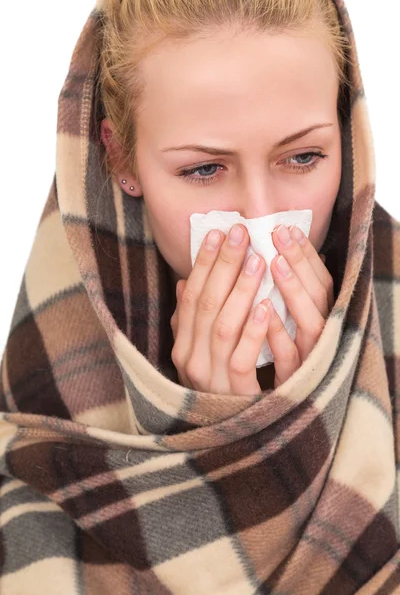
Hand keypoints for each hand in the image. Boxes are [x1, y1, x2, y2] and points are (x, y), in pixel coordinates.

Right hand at [170, 223, 271, 395]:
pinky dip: (253, 330)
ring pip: (222, 325)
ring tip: (258, 260)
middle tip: (241, 233)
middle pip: (206, 304)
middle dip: (224, 265)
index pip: (190, 296)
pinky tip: (266, 305)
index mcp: (181, 346)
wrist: (233, 438)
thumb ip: (190, 321)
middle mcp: (189, 360)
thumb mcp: (198, 353)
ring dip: (240, 290)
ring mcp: (210, 377)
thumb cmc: (220, 388)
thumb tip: (184, 282)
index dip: (203, 263)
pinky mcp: (234, 392)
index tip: (216, 232)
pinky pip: (242, 357)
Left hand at [268, 224, 333, 388]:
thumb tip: (257, 263)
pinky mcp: (297, 382)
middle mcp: (322, 336)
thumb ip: (275, 299)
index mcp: (319, 319)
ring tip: (276, 263)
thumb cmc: (285, 362)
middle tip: (280, 232)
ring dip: (293, 290)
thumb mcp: (283, 327)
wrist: (281, 415)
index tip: (285, 228)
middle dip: (300, 261)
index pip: (319, 280)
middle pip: (318, 293)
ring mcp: (312, 358)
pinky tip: (263, 312)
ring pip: (310, 321)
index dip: (305, 254)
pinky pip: (290, 356)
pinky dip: (278, 333)